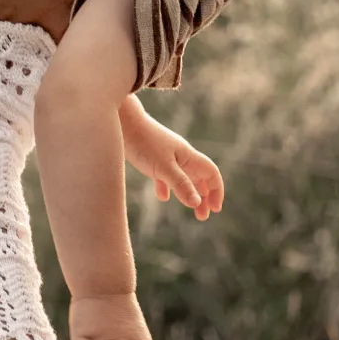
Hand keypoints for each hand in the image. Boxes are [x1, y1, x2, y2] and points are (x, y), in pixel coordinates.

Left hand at [119, 105, 223, 220]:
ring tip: (191, 209)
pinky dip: (167, 187)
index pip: (211, 174)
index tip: (214, 210)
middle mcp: (181, 156)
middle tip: (203, 217)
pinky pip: (165, 176)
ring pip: (185, 177)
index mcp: (188, 156)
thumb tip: (196, 203)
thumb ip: (180, 184)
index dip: (216, 191)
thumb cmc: (143, 142)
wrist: (122, 122)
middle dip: (204, 197)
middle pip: (200, 178)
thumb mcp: (163, 167)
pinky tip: (163, 197)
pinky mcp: (152, 158)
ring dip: (189, 194)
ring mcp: (167, 157)